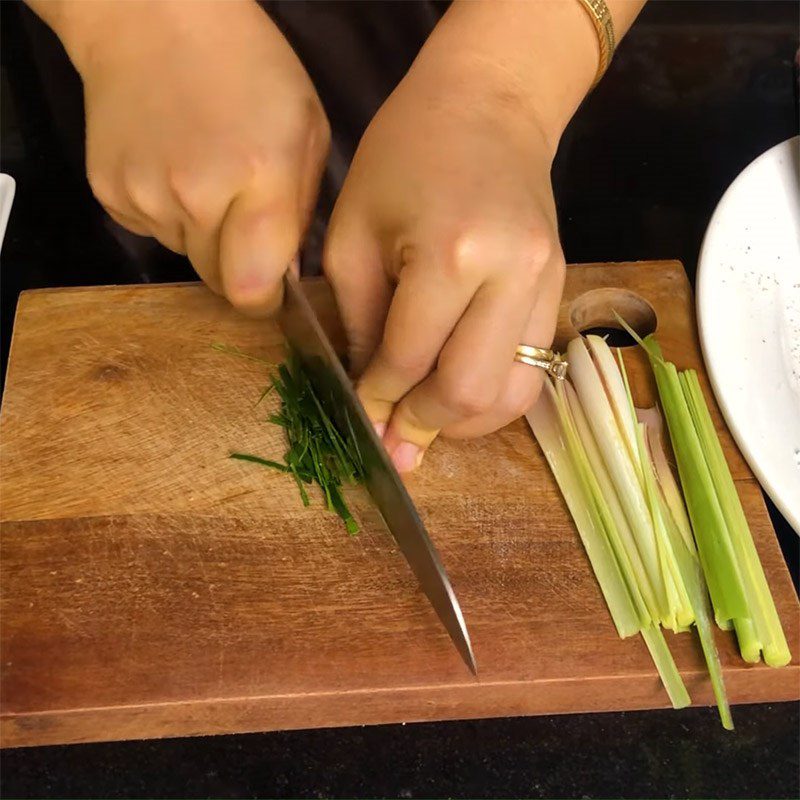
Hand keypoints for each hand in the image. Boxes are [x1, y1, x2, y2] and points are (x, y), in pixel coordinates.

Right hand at [68, 0, 328, 314]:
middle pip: (219, 281)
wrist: (153, 18)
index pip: (252, 289)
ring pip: (187, 256)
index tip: (272, 287)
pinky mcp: (111, 194)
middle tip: (244, 221)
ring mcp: (146, 196)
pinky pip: (153, 231)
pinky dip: (169, 215)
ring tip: (207, 177)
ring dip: (203, 235)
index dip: (264, 299)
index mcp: (258, 176)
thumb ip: (301, 212)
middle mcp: (196, 195)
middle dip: (238, 266)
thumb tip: (285, 277)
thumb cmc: (250, 69)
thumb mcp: (305, 131)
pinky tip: (173, 168)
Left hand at [324, 53, 564, 471]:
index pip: (410, 357)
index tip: (361, 418)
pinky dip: (492, 395)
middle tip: (394, 439)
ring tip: (426, 421)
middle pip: (469, 390)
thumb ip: (361, 322)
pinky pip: (533, 368)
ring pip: (512, 393)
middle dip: (424, 424)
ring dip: (463, 421)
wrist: (488, 105)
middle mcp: (511, 275)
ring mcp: (546, 284)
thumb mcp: (354, 234)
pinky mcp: (560, 290)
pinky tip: (457, 390)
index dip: (378, 399)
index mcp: (450, 252)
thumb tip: (371, 398)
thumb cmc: (403, 156)